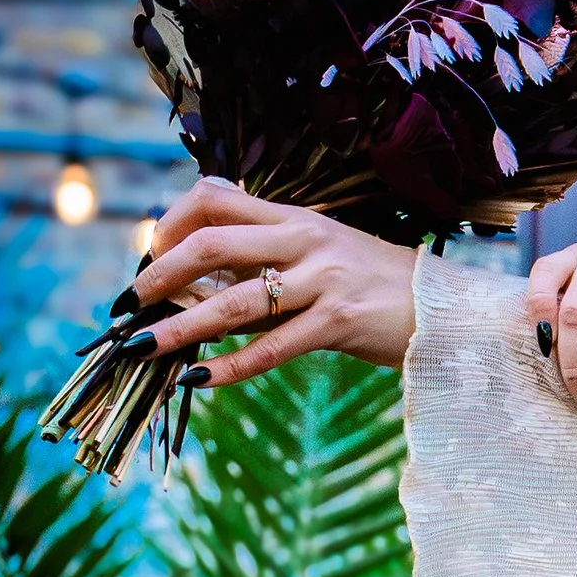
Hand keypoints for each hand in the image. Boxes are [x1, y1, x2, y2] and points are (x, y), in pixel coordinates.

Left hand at [128, 179, 419, 382]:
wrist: (449, 311)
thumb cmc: (382, 288)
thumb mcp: (324, 256)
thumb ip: (271, 261)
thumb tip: (207, 282)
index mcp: (295, 217)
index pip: (214, 198)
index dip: (170, 223)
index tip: (149, 254)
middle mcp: (304, 240)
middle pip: (209, 244)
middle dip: (158, 274)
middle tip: (127, 303)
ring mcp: (322, 281)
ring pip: (233, 302)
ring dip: (180, 327)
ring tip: (144, 347)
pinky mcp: (339, 324)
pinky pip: (272, 348)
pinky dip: (231, 366)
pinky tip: (200, 378)